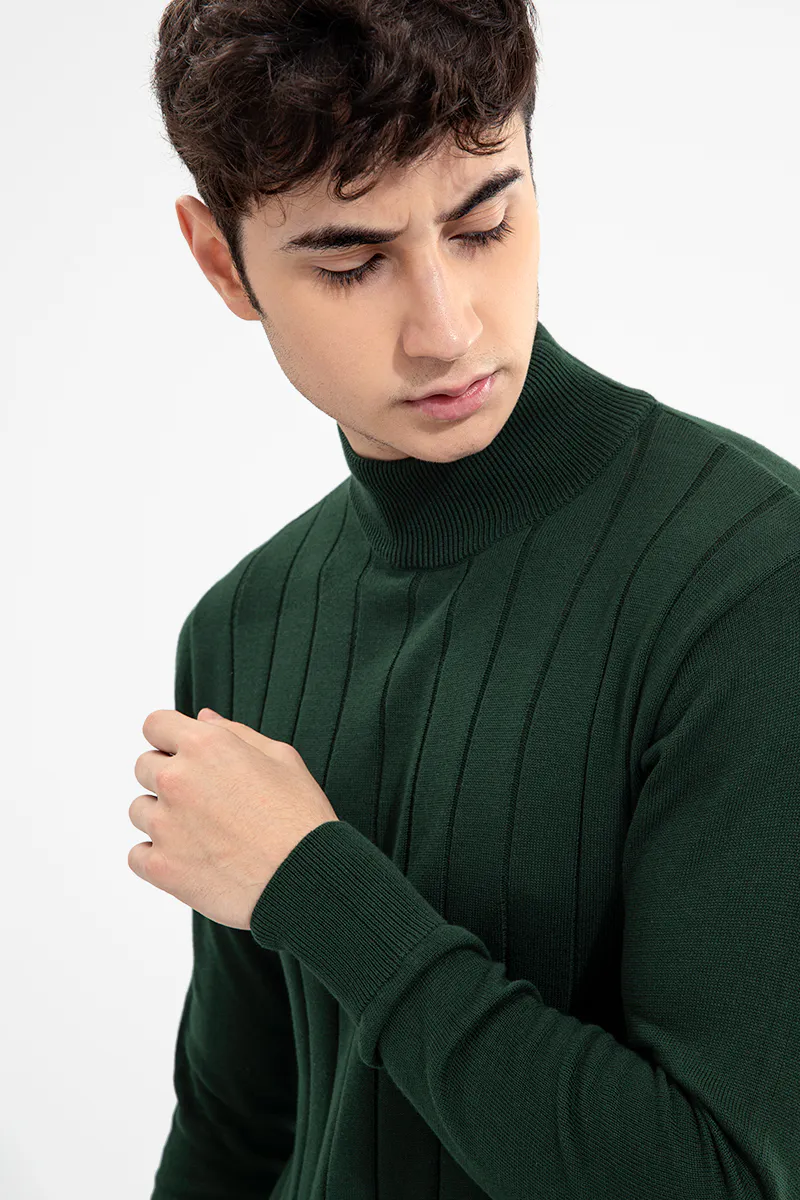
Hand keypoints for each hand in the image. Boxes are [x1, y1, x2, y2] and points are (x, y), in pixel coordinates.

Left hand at [128, 707, 338, 928]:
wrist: (306, 879)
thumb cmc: (301, 817)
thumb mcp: (282, 758)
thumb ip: (235, 733)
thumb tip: (203, 719)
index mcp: (206, 746)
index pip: (155, 724)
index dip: (169, 738)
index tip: (183, 754)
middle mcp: (177, 779)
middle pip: (144, 766)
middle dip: (168, 777)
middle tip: (205, 800)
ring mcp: (165, 824)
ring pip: (140, 810)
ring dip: (163, 818)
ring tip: (203, 834)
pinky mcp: (161, 866)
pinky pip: (137, 855)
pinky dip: (158, 857)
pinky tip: (191, 859)